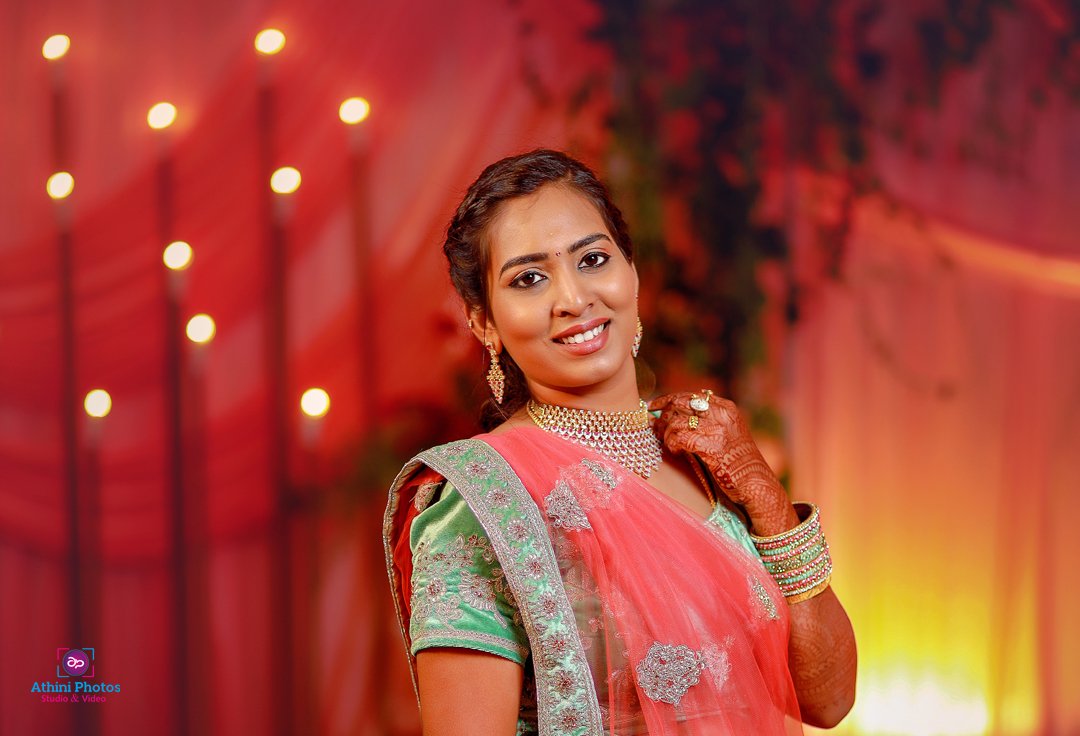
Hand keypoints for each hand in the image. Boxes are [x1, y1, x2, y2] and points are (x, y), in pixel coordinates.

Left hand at [650, 392, 798, 534]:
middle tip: (656, 429)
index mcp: (726, 408)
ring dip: (666, 434)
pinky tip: (675, 451)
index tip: (652, 406)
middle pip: (680, 404)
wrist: (756, 483)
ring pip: (676, 422)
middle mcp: (723, 414)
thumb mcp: (727, 432)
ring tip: (669, 445)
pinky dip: (672, 444)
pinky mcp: (713, 448)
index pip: (689, 396)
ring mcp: (719, 430)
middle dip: (663, 416)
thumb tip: (673, 412)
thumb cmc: (736, 461)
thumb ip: (707, 420)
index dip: (667, 399)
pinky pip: (680, 439)